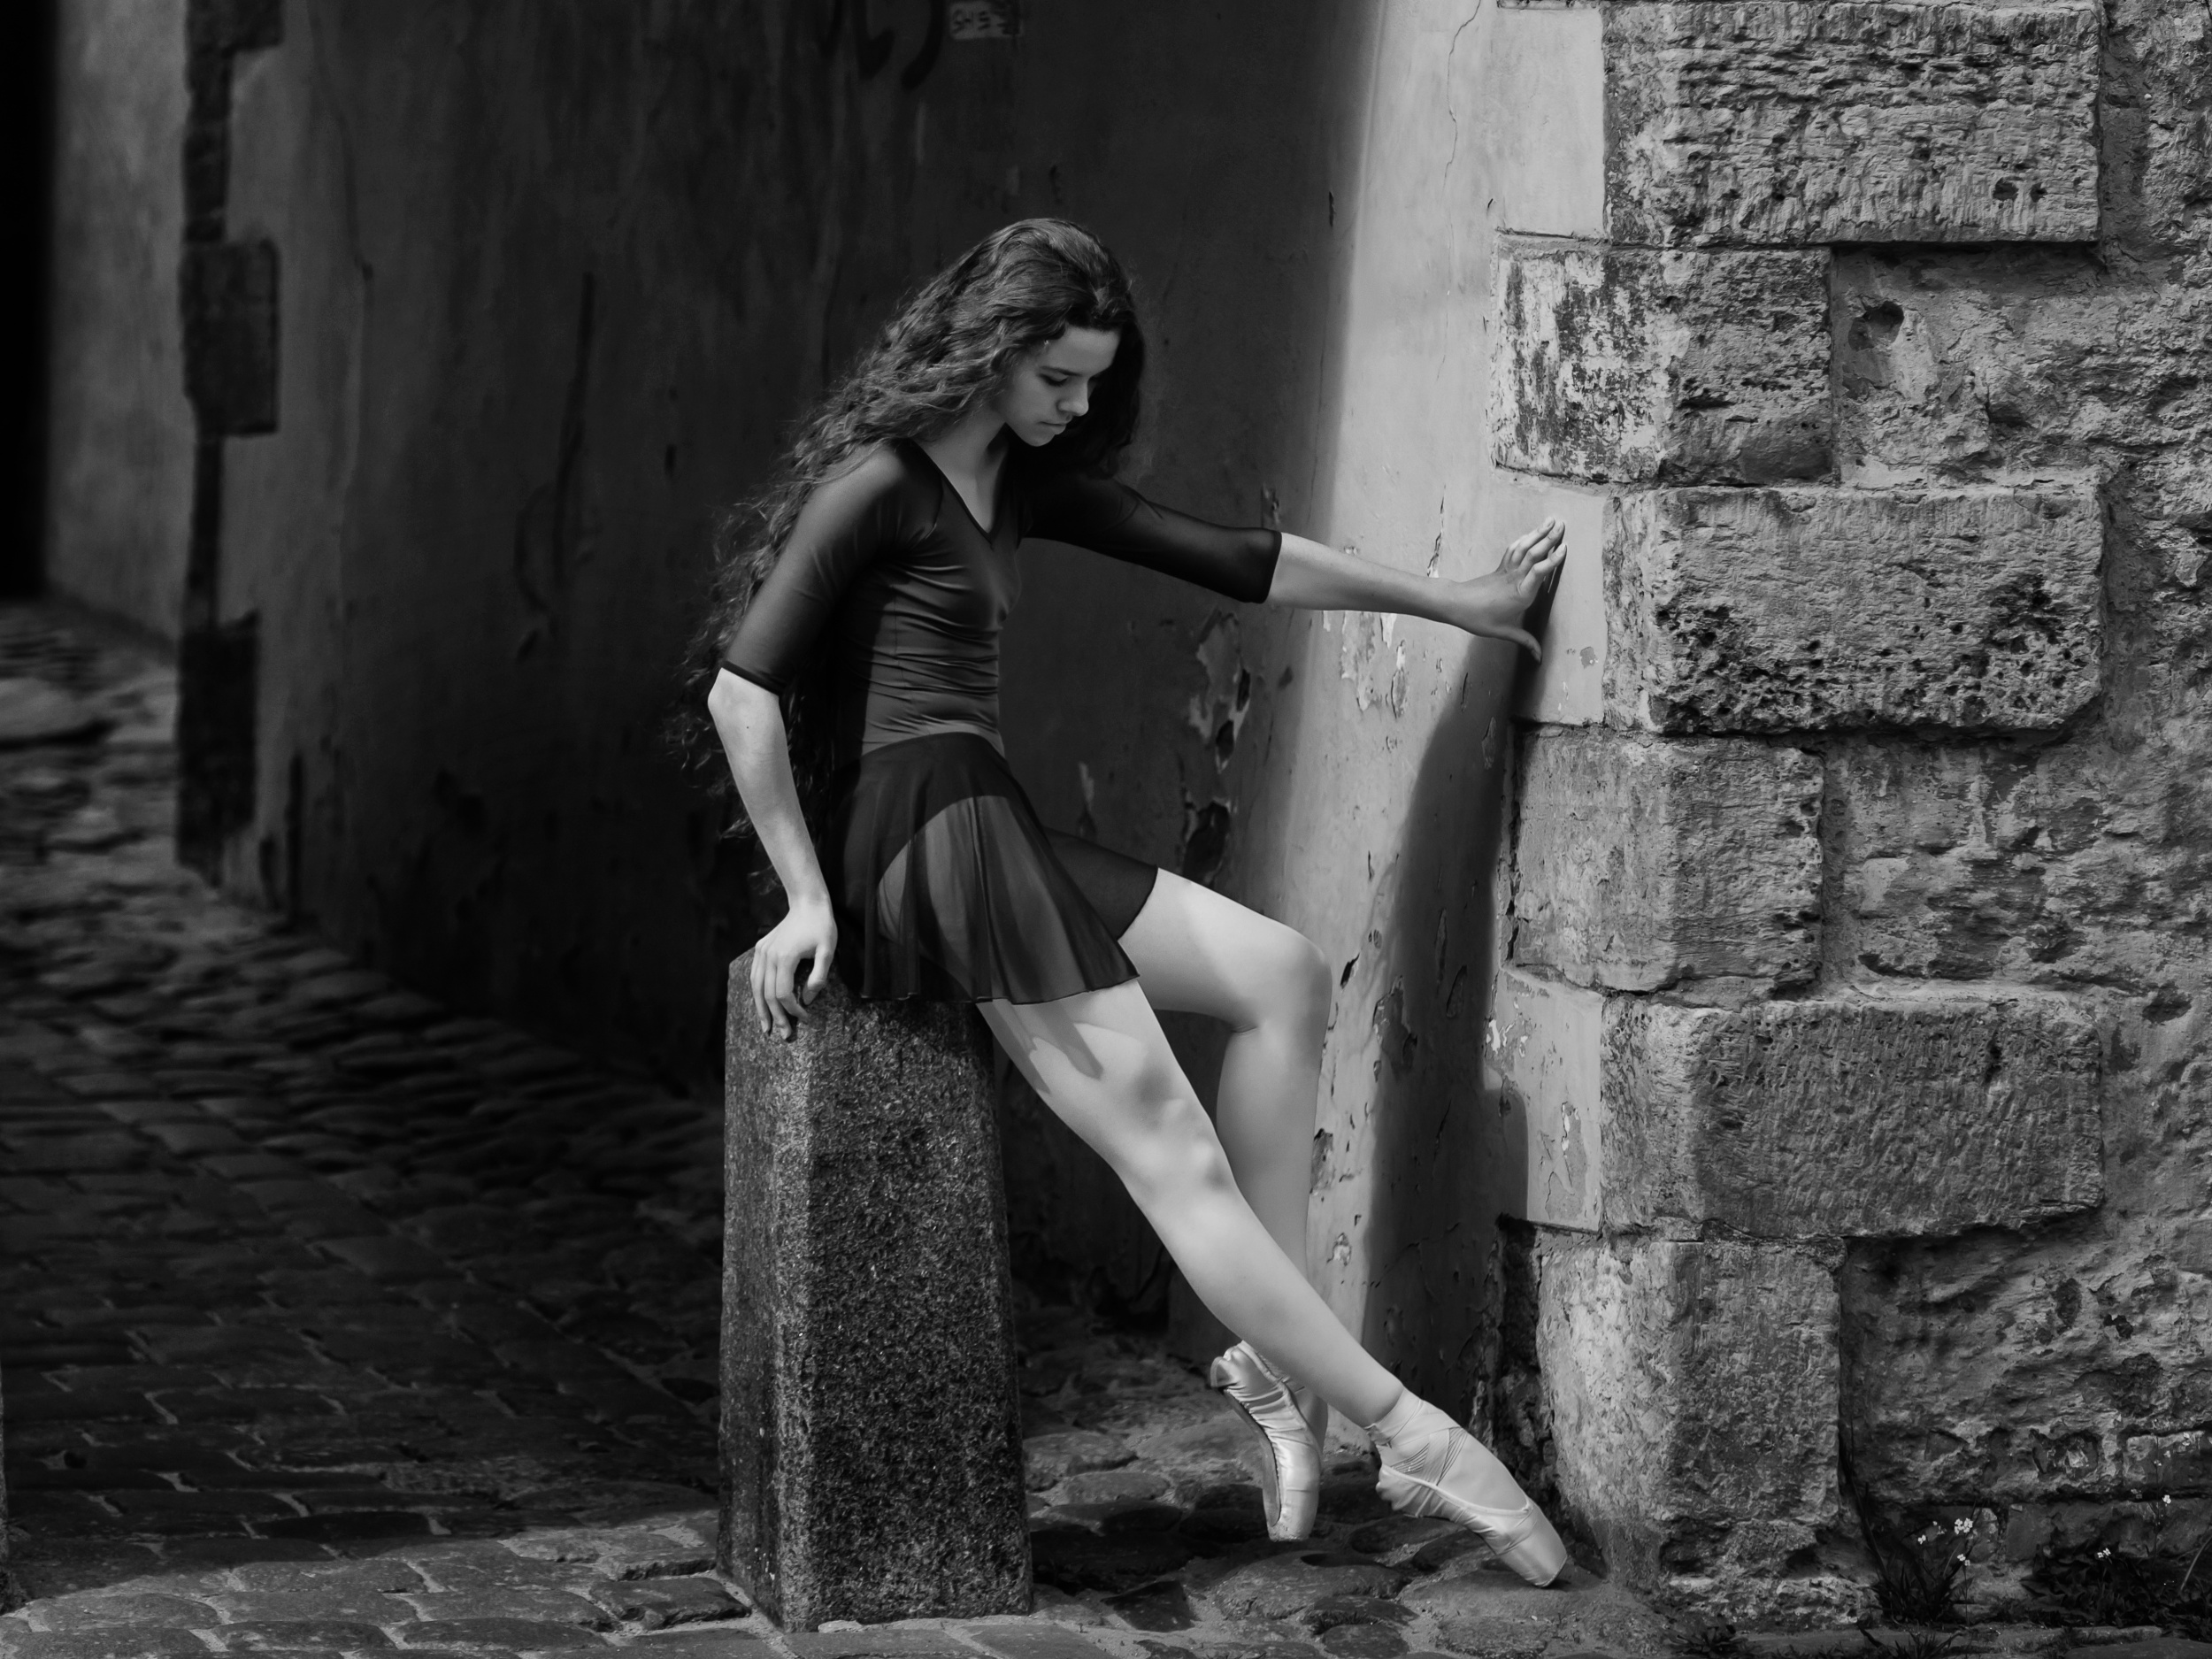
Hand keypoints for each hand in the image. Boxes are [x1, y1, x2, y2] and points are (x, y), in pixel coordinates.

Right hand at [750, 896, 835, 1041]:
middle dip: (776, 1017)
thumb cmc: (821, 926)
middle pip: (768, 994)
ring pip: (756, 987)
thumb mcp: (828, 950)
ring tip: (766, 1027)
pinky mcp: (760, 949)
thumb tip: (808, 1000)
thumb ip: (819, 976)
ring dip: (761, 1009)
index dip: (793, 1010)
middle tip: (784, 1035)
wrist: (807, 904)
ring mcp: (762, 952)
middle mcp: (769, 956)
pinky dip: (757, 993)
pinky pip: (754, 975)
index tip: (805, 1018)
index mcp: (785, 957)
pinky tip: (761, 1005)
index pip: (783, 993)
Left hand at [1447, 517, 1566, 658]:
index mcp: (1520, 594)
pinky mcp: (1500, 567)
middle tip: (1563, 524)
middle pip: (1533, 554)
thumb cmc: (1478, 619)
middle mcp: (1515, 578)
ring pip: (1524, 548)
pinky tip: (1532, 532)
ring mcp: (1507, 570)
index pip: (1539, 573)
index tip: (1565, 548)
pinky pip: (1514, 549)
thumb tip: (1540, 656)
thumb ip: (1524, 641)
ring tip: (1551, 520)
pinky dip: (1524, 539)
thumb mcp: (1502, 632)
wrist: (1455, 604)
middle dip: (1549, 538)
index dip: (1552, 560)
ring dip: (1538, 533)